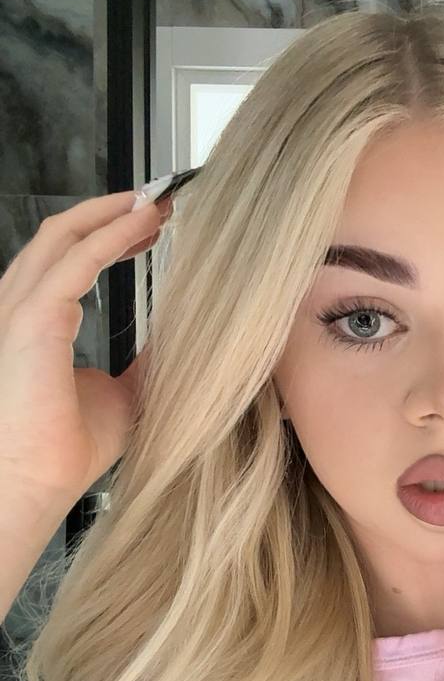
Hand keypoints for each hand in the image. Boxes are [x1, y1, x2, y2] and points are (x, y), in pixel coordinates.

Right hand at [0, 189, 170, 511]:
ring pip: (64, 235)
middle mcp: (24, 306)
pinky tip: (144, 223)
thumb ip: (149, 362)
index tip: (155, 223)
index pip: (71, 258)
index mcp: (40, 321)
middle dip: (112, 210)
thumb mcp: (128, 394)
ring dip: (112, 212)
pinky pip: (75, 260)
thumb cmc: (68, 449)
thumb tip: (185, 341)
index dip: (111, 233)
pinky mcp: (32, 319)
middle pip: (63, 234)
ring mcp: (21, 309)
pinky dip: (111, 235)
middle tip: (162, 199)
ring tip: (158, 200)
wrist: (38, 481)